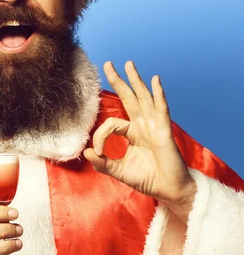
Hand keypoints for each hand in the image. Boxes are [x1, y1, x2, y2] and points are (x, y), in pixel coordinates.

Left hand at [84, 61, 195, 219]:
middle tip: (107, 64)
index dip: (101, 135)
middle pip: (129, 98)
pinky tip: (155, 80)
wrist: (168, 190)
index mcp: (132, 133)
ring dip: (136, 80)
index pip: (111, 123)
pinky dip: (158, 94)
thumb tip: (86, 152)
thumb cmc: (147, 179)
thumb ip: (102, 163)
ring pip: (143, 98)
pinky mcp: (164, 131)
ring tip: (128, 64)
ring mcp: (154, 126)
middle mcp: (143, 125)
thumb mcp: (119, 171)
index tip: (98, 152)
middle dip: (118, 81)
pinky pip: (161, 109)